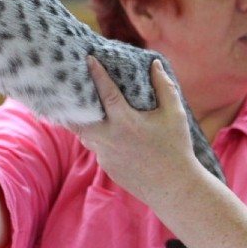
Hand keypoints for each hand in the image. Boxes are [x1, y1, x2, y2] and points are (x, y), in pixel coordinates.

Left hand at [76, 56, 200, 204]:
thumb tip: (154, 64)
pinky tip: (100, 128)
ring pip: (83, 133)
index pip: (105, 92)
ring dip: (81, 120)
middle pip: (78, 118)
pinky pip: (95, 146)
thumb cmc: (177, 148)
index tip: (88, 59)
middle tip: (69, 88)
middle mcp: (109, 138)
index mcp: (126, 122)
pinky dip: (95, 136)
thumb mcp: (175, 114)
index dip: (96, 74)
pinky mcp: (106, 166)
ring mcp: (105, 154)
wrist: (174, 188)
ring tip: (79, 105)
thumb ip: (164, 87)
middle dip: (71, 102)